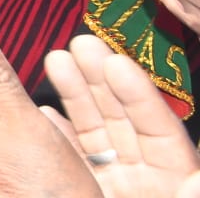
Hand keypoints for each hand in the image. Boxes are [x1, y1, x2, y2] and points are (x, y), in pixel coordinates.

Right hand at [44, 33, 199, 197]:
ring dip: (74, 95)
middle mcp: (143, 172)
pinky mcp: (83, 189)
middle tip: (81, 43)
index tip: (115, 62)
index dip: (137, 92)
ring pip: (93, 130)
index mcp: (173, 174)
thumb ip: (194, 191)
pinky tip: (40, 112)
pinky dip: (55, 134)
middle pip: (121, 116)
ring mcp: (114, 181)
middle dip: (99, 78)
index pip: (156, 124)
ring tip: (56, 60)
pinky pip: (72, 156)